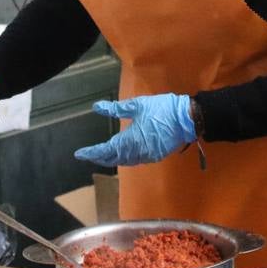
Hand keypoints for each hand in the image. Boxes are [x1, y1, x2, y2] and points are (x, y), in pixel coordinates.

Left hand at [74, 93, 195, 166]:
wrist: (186, 119)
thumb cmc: (160, 109)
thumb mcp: (137, 105)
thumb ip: (115, 109)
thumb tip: (97, 107)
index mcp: (130, 140)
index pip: (106, 151)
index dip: (92, 153)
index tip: (80, 154)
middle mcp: (137, 152)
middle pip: (114, 159)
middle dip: (101, 157)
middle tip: (90, 154)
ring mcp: (147, 156)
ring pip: (125, 161)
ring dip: (113, 159)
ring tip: (104, 155)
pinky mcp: (155, 156)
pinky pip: (136, 160)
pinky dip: (126, 158)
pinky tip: (124, 153)